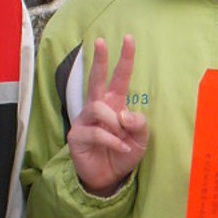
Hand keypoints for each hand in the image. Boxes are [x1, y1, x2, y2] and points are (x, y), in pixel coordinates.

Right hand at [67, 35, 148, 198]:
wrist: (108, 178)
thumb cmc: (123, 154)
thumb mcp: (141, 140)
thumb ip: (139, 124)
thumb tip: (125, 113)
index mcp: (114, 104)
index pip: (120, 78)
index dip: (125, 59)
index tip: (128, 38)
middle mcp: (97, 108)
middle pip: (97, 79)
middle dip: (99, 60)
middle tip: (100, 41)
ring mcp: (85, 120)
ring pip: (98, 108)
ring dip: (115, 123)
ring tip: (122, 138)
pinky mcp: (76, 135)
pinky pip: (96, 131)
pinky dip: (112, 140)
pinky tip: (120, 148)